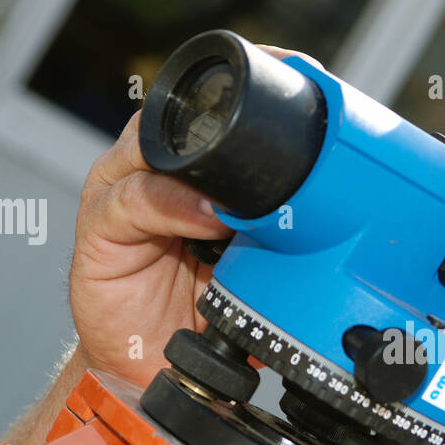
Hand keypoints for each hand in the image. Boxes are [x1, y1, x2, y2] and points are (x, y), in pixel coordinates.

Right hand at [69, 44, 320, 387]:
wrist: (151, 366)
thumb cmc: (201, 309)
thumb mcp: (256, 263)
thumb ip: (281, 229)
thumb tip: (345, 210)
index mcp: (194, 168)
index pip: (225, 112)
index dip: (265, 88)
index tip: (308, 78)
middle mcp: (156, 169)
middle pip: (187, 116)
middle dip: (231, 116)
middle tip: (283, 122)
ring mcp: (122, 192)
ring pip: (155, 148)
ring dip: (205, 166)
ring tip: (245, 194)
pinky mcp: (99, 229)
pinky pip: (134, 204)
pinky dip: (173, 208)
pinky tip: (208, 221)